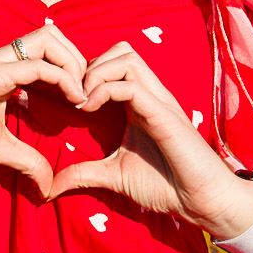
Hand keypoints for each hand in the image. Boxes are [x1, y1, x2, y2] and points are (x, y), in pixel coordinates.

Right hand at [0, 25, 89, 194]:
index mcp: (6, 73)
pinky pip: (36, 64)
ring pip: (48, 38)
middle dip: (78, 58)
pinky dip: (62, 77)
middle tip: (88, 92)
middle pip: (53, 35)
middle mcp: (4, 61)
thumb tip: (48, 186)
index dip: (72, 71)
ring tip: (82, 93)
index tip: (83, 102)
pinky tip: (74, 99)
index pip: (48, 54)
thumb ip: (27, 160)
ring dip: (73, 62)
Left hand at [42, 40, 252, 231]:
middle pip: (120, 50)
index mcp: (138, 104)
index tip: (66, 100)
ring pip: (126, 58)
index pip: (112, 64)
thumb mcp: (114, 176)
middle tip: (73, 96)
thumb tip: (50, 187)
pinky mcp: (164, 115)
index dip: (84, 73)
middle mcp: (149, 95)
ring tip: (82, 102)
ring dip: (97, 73)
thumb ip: (84, 174)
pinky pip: (133, 87)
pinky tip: (90, 110)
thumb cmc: (166, 186)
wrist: (202, 202)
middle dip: (90, 66)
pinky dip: (106, 90)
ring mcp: (158, 102)